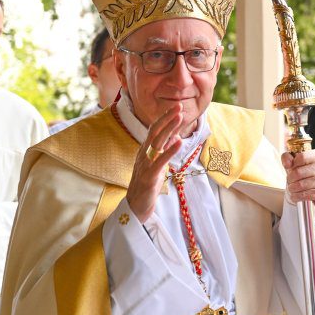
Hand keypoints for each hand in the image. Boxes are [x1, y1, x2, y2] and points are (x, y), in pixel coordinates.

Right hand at [126, 104, 183, 223]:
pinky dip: (170, 150)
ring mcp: (145, 165)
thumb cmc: (147, 186)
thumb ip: (164, 152)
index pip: (154, 131)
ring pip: (156, 142)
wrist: (135, 207)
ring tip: (180, 117)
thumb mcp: (158, 166)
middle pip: (155, 132)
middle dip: (167, 118)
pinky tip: (179, 142)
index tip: (177, 108)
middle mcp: (143, 155)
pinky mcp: (149, 176)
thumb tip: (175, 137)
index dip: (165, 119)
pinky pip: (160, 161)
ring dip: (169, 128)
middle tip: (179, 106)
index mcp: (145, 151)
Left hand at [281, 149, 314, 211]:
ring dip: (292, 187)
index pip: (302, 157)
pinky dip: (296, 196)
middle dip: (290, 178)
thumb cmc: (302, 170)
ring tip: (292, 187)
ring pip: (301, 185)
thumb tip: (287, 164)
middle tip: (289, 179)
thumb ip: (287, 157)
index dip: (292, 164)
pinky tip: (295, 194)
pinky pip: (305, 195)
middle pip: (299, 172)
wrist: (312, 185)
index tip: (291, 167)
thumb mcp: (294, 160)